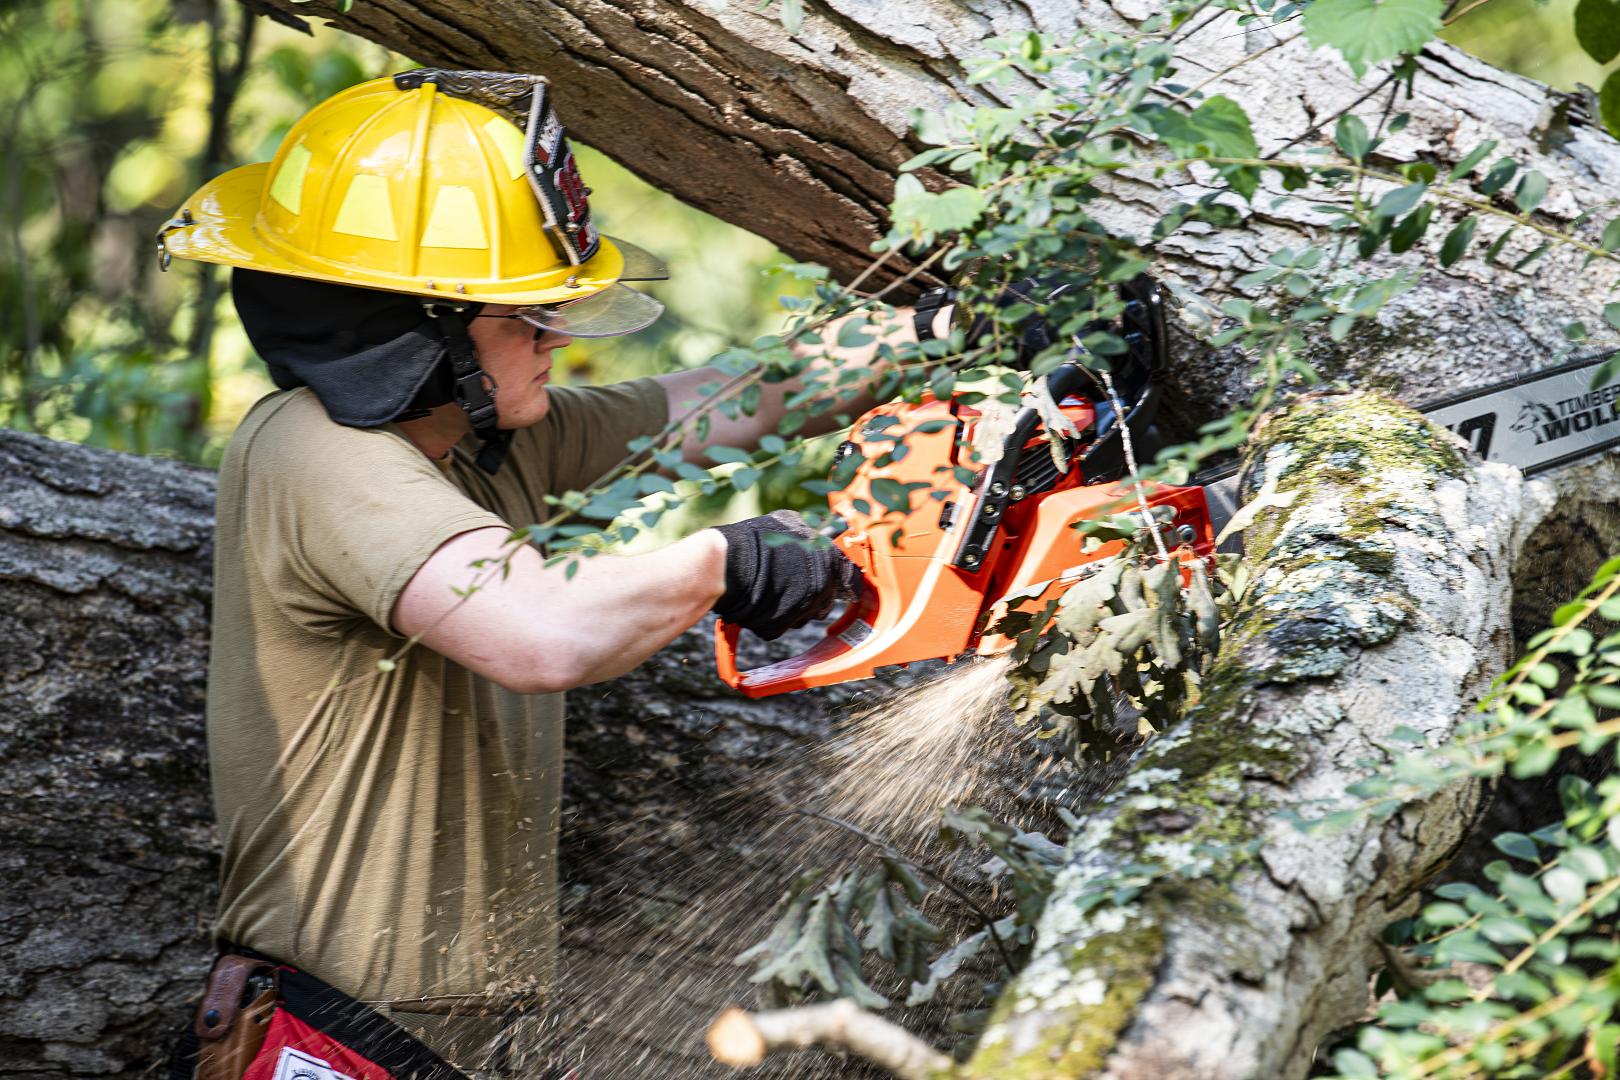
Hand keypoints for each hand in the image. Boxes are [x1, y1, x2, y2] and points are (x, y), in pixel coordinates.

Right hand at [711, 510, 862, 639]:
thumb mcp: (790, 522)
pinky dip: (774, 617)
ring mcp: (801, 610)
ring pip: (805, 615)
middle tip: (794, 582)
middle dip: (815, 594)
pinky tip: (761, 601)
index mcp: (828, 561)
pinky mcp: (780, 626)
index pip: (852, 579)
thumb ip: (810, 532)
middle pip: (827, 600)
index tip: (843, 586)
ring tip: (773, 588)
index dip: (846, 582)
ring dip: (795, 606)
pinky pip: (782, 625)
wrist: (726, 564)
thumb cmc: (755, 539)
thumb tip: (818, 533)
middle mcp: (820, 588)